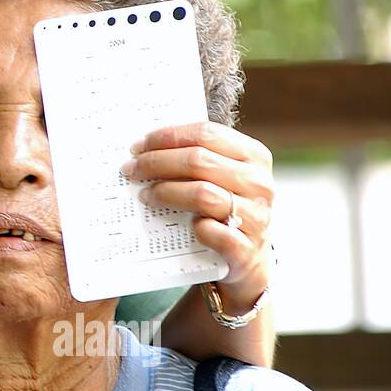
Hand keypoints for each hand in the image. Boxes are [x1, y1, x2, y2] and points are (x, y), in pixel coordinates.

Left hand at [122, 121, 273, 309]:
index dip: (168, 137)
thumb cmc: (226, 207)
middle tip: (132, 170)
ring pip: (202, 194)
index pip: (206, 134)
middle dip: (156, 162)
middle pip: (199, 161)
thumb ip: (195, 158)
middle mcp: (258, 183)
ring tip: (146, 195)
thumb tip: (145, 148)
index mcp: (254, 156)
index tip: (139, 146)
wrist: (248, 256)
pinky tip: (184, 226)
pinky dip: (194, 227)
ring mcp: (255, 216)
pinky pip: (211, 231)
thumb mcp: (221, 177)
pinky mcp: (245, 248)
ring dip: (165, 193)